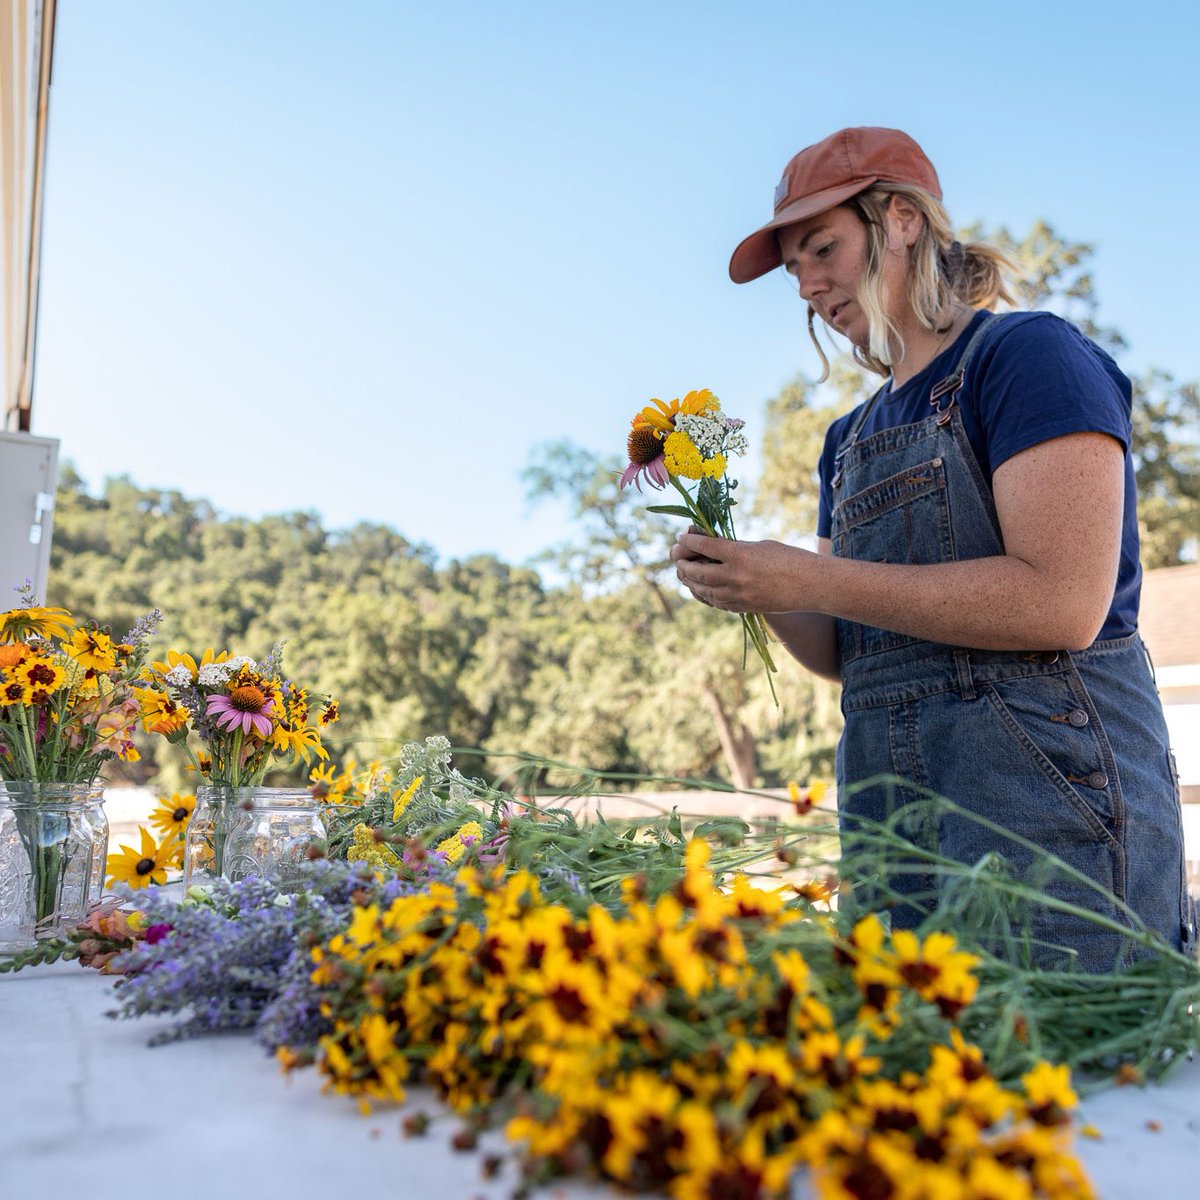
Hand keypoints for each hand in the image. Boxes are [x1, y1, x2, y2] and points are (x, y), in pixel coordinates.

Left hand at [670, 531, 816, 612]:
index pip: (705, 547)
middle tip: (678, 558)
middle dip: (684, 564)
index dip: (689, 541)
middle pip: (698, 572)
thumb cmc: (788, 558)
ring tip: (685, 574)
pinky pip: (717, 603)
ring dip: (691, 582)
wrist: (811, 585)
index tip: (681, 537)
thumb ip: (734, 547)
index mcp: (740, 555)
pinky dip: (706, 595)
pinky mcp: (744, 608)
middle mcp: (736, 577)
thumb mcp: (760, 546)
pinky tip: (702, 589)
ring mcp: (739, 595)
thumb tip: (709, 545)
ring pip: (704, 590)